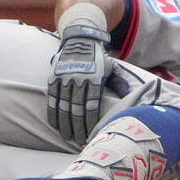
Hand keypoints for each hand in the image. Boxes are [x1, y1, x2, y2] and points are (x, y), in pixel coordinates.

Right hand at [48, 23, 112, 143]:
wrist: (80, 38)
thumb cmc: (98, 57)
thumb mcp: (112, 66)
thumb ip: (119, 81)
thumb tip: (127, 95)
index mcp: (95, 78)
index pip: (92, 106)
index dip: (90, 122)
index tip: (90, 134)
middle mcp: (79, 79)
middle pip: (77, 109)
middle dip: (78, 127)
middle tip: (78, 141)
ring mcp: (65, 78)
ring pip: (63, 106)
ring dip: (65, 123)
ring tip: (66, 136)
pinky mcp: (54, 77)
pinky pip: (52, 99)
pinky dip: (53, 112)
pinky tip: (55, 124)